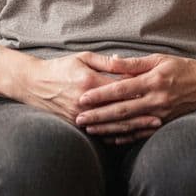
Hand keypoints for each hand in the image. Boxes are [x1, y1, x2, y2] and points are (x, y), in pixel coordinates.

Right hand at [16, 53, 161, 136]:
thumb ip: (105, 61)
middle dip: (142, 113)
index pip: (120, 88)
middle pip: (120, 109)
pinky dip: (117, 136)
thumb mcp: (82, 58)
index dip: (139, 90)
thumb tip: (124, 61)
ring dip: (134, 127)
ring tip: (152, 126)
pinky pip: (100, 133)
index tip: (157, 90)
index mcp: (90, 82)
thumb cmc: (60, 67)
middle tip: (162, 114)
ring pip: (112, 125)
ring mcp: (81, 116)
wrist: (34, 84)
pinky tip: (131, 136)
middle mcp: (87, 102)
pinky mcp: (76, 125)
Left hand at [73, 54, 195, 143]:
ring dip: (108, 128)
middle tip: (79, 119)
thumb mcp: (158, 59)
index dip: (100, 94)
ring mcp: (161, 114)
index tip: (83, 98)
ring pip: (129, 125)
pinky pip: (142, 133)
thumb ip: (133, 62)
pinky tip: (111, 138)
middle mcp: (156, 99)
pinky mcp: (165, 123)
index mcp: (153, 81)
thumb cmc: (181, 68)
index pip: (121, 89)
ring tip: (90, 129)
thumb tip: (110, 60)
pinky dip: (126, 137)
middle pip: (122, 110)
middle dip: (98, 116)